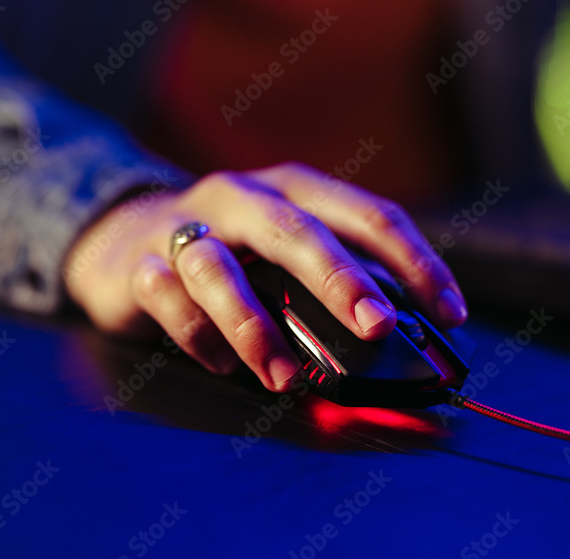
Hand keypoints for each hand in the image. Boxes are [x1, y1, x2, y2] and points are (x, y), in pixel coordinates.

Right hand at [63, 163, 466, 392]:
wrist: (119, 239)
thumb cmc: (227, 255)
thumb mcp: (280, 259)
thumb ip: (329, 293)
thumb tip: (397, 358)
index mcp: (291, 191)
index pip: (365, 214)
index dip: (413, 259)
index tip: (450, 312)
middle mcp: (240, 198)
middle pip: (293, 229)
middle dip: (339, 278)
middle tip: (378, 327)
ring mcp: (184, 226)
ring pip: (215, 267)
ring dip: (254, 326)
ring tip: (284, 378)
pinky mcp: (138, 263)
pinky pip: (166, 298)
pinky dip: (196, 335)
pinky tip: (220, 363)